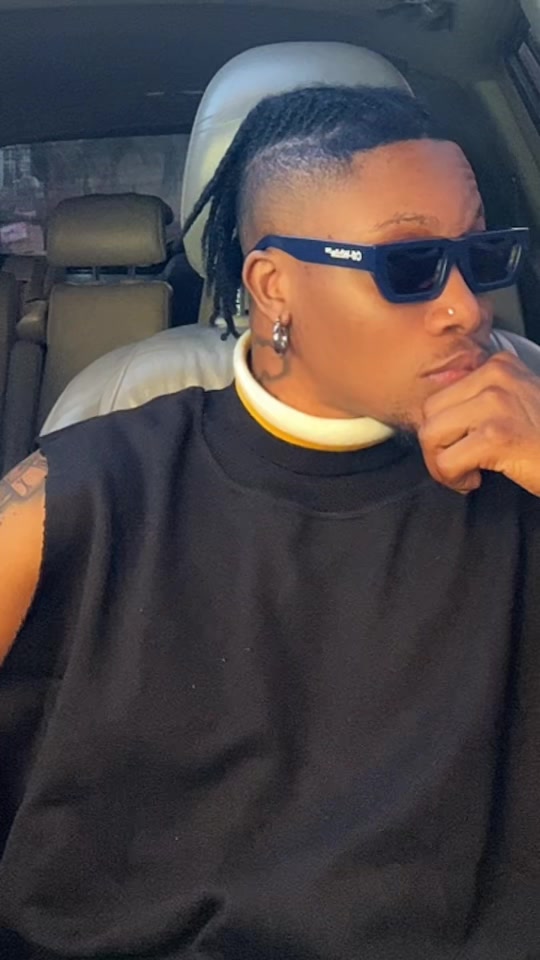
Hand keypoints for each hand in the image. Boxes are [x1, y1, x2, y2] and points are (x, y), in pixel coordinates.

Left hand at [418, 352, 539, 495]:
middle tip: (461, 464)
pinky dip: (453, 479)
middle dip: (437, 447)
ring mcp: (497, 403)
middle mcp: (496, 376)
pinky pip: (446, 461)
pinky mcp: (497, 435)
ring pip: (431, 435)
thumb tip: (433, 418)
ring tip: (468, 472)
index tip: (463, 446)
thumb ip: (479, 400)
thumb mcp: (516, 404)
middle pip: (429, 413)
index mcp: (498, 365)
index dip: (443, 428)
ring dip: (442, 464)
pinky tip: (476, 480)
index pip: (439, 394)